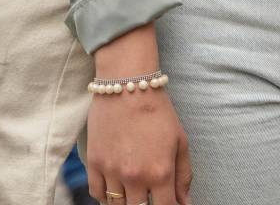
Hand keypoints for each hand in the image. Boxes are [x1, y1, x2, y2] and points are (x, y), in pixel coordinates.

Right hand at [86, 27, 192, 204]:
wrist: (128, 85)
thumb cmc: (158, 111)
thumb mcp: (180, 141)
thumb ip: (184, 176)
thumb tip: (184, 203)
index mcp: (160, 173)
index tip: (168, 202)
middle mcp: (135, 177)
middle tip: (149, 195)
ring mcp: (112, 172)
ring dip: (126, 202)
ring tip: (133, 192)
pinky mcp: (94, 163)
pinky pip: (97, 194)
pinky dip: (106, 196)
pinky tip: (116, 188)